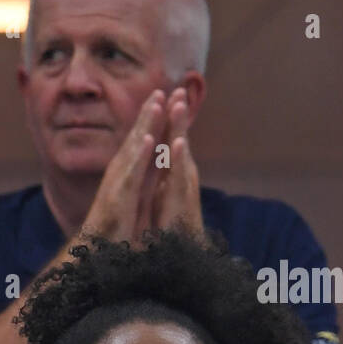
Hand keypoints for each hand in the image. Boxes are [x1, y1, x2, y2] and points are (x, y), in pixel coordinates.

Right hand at [75, 89, 165, 246]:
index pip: (141, 146)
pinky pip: (132, 174)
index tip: (162, 100)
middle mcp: (120, 178)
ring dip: (145, 125)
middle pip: (136, 140)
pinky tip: (150, 138)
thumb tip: (149, 172)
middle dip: (148, 114)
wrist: (93, 257)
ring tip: (157, 102)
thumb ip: (139, 187)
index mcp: (127, 179)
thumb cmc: (112, 235)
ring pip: (134, 150)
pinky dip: (140, 155)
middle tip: (160, 89)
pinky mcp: (118, 199)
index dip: (151, 123)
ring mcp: (117, 186)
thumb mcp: (131, 206)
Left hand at [151, 88, 203, 237]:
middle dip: (178, 116)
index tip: (166, 95)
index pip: (170, 142)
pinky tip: (178, 142)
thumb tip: (159, 162)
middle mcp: (180, 178)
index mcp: (172, 175)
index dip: (169, 120)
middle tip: (178, 88)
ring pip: (181, 153)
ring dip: (180, 128)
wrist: (179, 255)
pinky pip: (180, 176)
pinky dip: (179, 158)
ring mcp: (183, 188)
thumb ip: (162, 179)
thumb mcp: (161, 199)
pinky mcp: (182, 202)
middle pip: (179, 141)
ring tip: (178, 105)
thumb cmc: (168, 229)